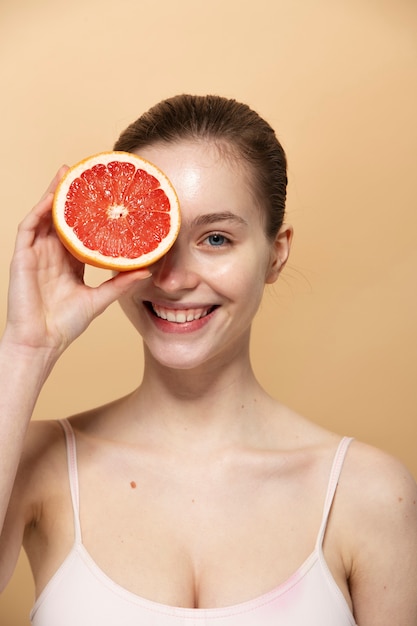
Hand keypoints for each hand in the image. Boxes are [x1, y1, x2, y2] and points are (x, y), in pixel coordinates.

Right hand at [4, 167, 150, 357]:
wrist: (42, 342)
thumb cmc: (66, 324)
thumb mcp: (100, 299)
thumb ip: (120, 283)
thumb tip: (146, 271)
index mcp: (69, 262)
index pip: (80, 230)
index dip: (89, 213)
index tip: (105, 196)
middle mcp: (52, 254)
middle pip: (62, 217)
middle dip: (71, 194)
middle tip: (86, 173)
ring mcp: (36, 254)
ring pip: (45, 216)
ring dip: (53, 194)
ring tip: (67, 172)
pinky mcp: (22, 257)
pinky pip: (29, 227)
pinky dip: (40, 211)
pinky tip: (52, 197)